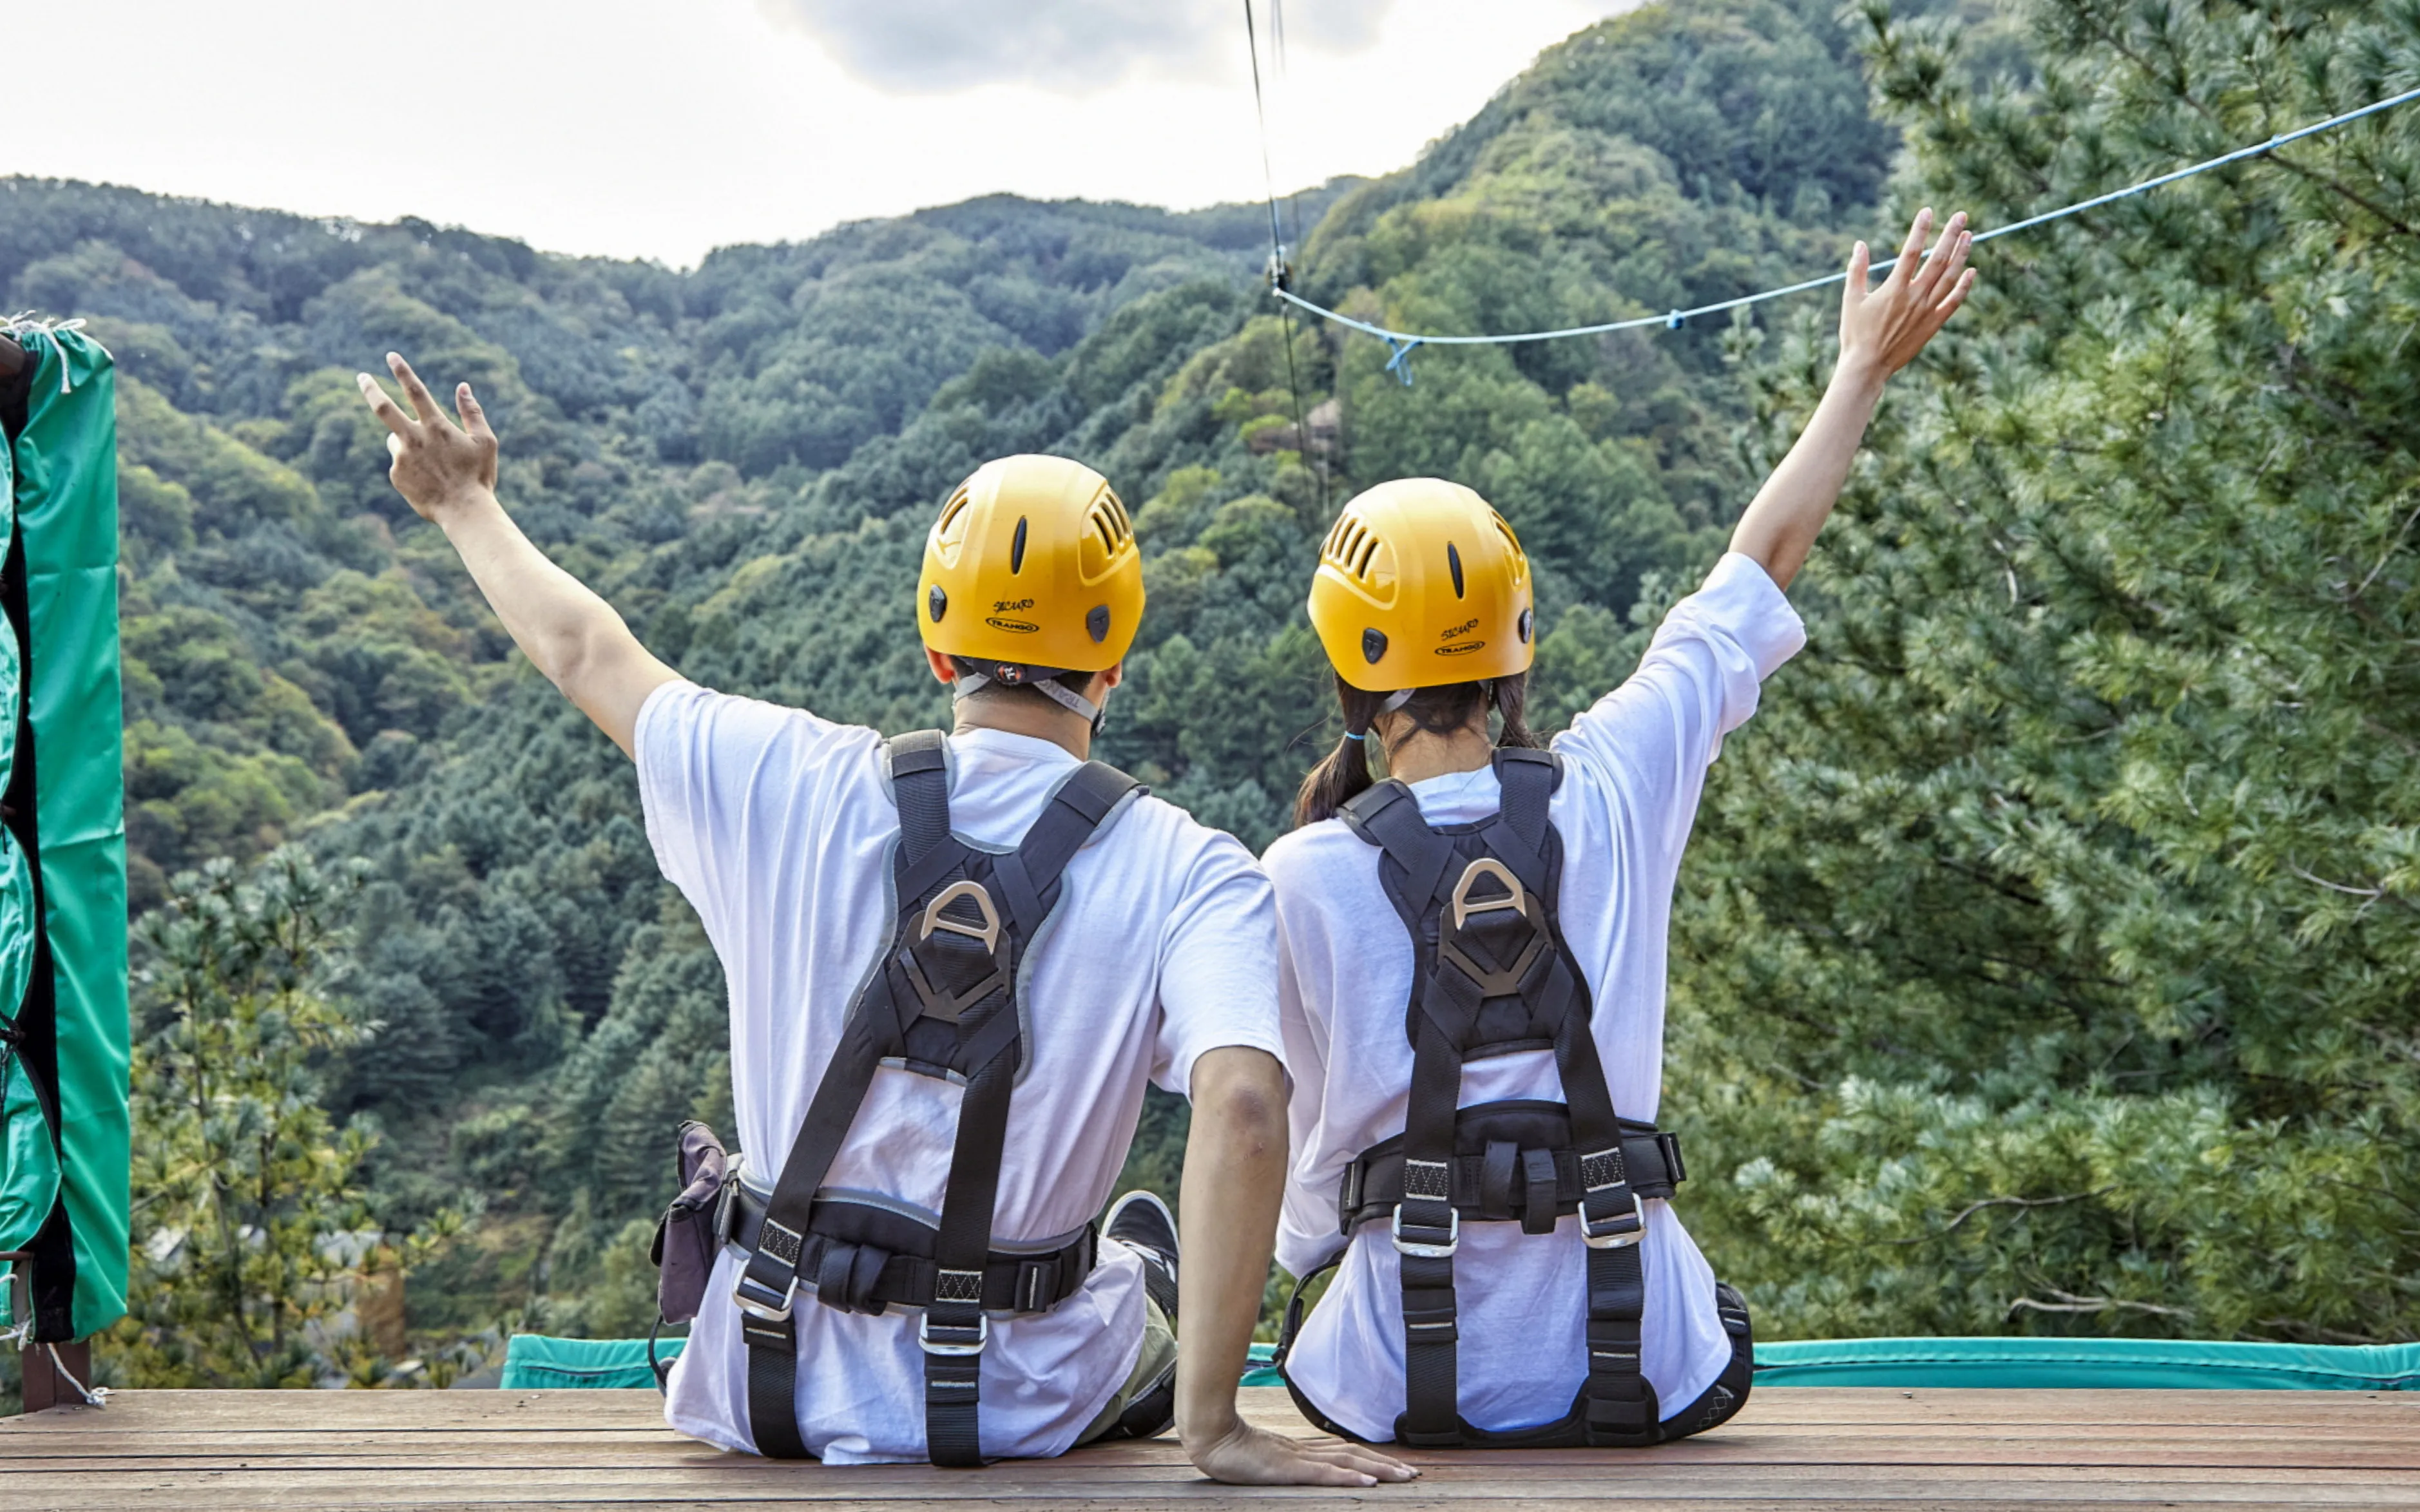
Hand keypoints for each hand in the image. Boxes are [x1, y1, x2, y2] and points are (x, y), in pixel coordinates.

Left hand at [357, 352, 498, 523]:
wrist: (464, 512)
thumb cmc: (479, 477)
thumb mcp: (485, 442)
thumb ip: (473, 412)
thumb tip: (463, 387)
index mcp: (437, 427)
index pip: (415, 391)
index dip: (402, 371)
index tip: (391, 356)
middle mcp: (414, 439)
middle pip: (383, 408)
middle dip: (370, 389)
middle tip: (361, 376)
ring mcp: (401, 458)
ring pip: (397, 441)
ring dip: (408, 444)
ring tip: (432, 466)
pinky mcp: (395, 475)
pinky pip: (399, 464)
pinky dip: (411, 467)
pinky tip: (429, 481)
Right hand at [1184, 1414, 1418, 1486]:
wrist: (1210, 1434)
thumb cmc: (1231, 1447)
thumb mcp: (1264, 1457)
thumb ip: (1284, 1460)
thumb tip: (1300, 1465)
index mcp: (1301, 1450)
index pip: (1345, 1453)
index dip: (1372, 1458)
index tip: (1397, 1467)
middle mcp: (1306, 1452)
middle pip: (1354, 1456)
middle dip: (1386, 1466)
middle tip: (1414, 1474)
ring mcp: (1298, 1459)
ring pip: (1347, 1464)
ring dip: (1378, 1471)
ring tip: (1403, 1477)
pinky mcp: (1289, 1469)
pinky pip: (1325, 1474)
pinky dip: (1349, 1479)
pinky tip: (1368, 1483)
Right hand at [1838, 208, 1975, 389]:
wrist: (1868, 367)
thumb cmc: (1855, 333)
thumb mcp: (1851, 299)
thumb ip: (1857, 270)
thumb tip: (1860, 244)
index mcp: (1894, 288)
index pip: (1911, 251)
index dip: (1921, 229)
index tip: (1928, 211)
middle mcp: (1915, 297)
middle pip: (1938, 259)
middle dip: (1950, 235)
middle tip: (1960, 216)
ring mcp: (1927, 311)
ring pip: (1950, 277)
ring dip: (1961, 254)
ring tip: (1968, 236)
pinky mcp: (1933, 324)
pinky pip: (1954, 302)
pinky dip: (1964, 286)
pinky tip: (1971, 270)